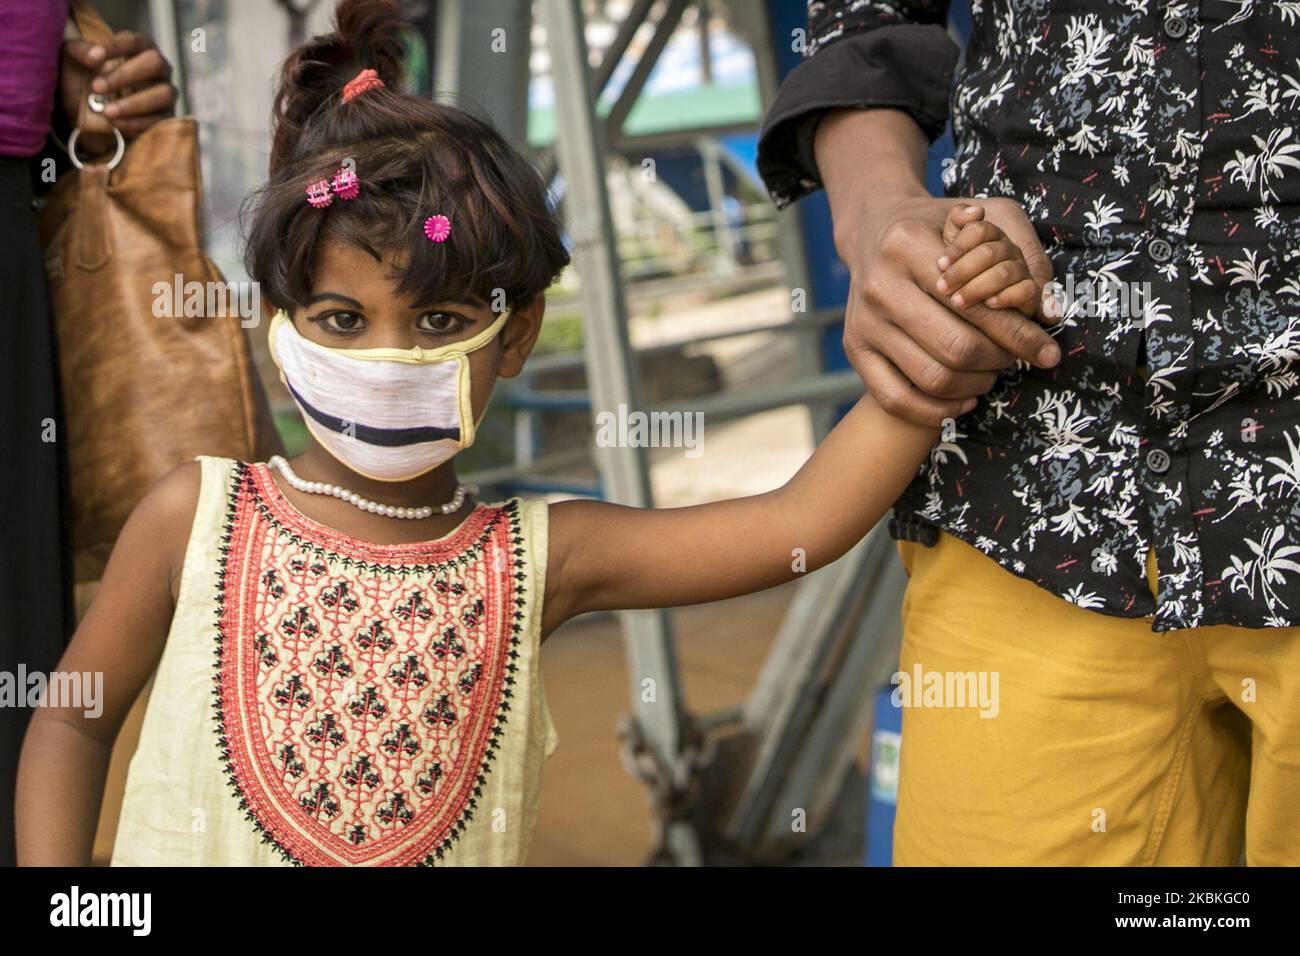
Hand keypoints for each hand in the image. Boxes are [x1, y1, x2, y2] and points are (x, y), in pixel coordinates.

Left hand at [59, 31, 176, 155]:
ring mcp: (166, 93)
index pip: (133, 41)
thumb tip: (91, 56)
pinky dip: (136, 122)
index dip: (114, 48)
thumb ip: (79, 51)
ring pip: (163, 94)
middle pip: (154, 63)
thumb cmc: (85, 78)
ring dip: (134, 103)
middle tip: (97, 87)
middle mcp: (159, 68)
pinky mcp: (166, 118)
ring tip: (107, 111)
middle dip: (125, 76)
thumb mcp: (74, 60)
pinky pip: (160, 120)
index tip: (92, 58)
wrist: (89, 113)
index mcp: (139, 48)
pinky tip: (115, 123)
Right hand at [838, 192, 1060, 425]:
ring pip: (932, 378)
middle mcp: (881, 286)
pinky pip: (896, 400)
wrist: (872, 231)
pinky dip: (937, 410)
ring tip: (991, 374)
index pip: (978, 305)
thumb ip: (1022, 250)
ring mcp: (864, 322)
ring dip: (974, 385)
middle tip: (1014, 358)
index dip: (1020, 335)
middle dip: (998, 360)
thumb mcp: (982, 216)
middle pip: (957, 348)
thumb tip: (1049, 310)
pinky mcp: (854, 349)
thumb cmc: (937, 227)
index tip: (1048, 353)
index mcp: (910, 246)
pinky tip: (964, 400)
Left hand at [937, 204, 1041, 316]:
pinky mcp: (1030, 292)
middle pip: (988, 253)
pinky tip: (989, 304)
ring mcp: (1021, 270)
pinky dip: (1008, 297)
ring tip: (957, 301)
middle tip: (942, 287)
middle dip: (962, 271)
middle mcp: (1009, 249)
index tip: (940, 265)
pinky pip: (1026, 291)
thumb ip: (958, 220)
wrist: (976, 294)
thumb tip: (977, 211)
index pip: (979, 231)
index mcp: (991, 234)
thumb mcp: (950, 240)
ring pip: (1004, 273)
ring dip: (978, 288)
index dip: (958, 247)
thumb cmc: (957, 266)